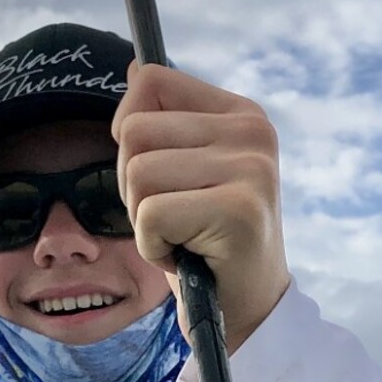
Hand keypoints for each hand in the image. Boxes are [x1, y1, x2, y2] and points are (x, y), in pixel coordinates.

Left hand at [112, 61, 290, 353]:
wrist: (246, 314)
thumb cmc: (207, 246)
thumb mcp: (186, 173)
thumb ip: (166, 122)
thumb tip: (134, 68)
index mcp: (241, 114)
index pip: (149, 82)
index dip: (130, 134)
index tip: (159, 177)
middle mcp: (252, 131)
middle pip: (134, 132)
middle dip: (132, 187)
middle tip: (172, 221)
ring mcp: (251, 168)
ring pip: (138, 174)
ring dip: (144, 221)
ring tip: (182, 238)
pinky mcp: (240, 209)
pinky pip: (151, 215)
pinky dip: (153, 247)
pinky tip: (185, 257)